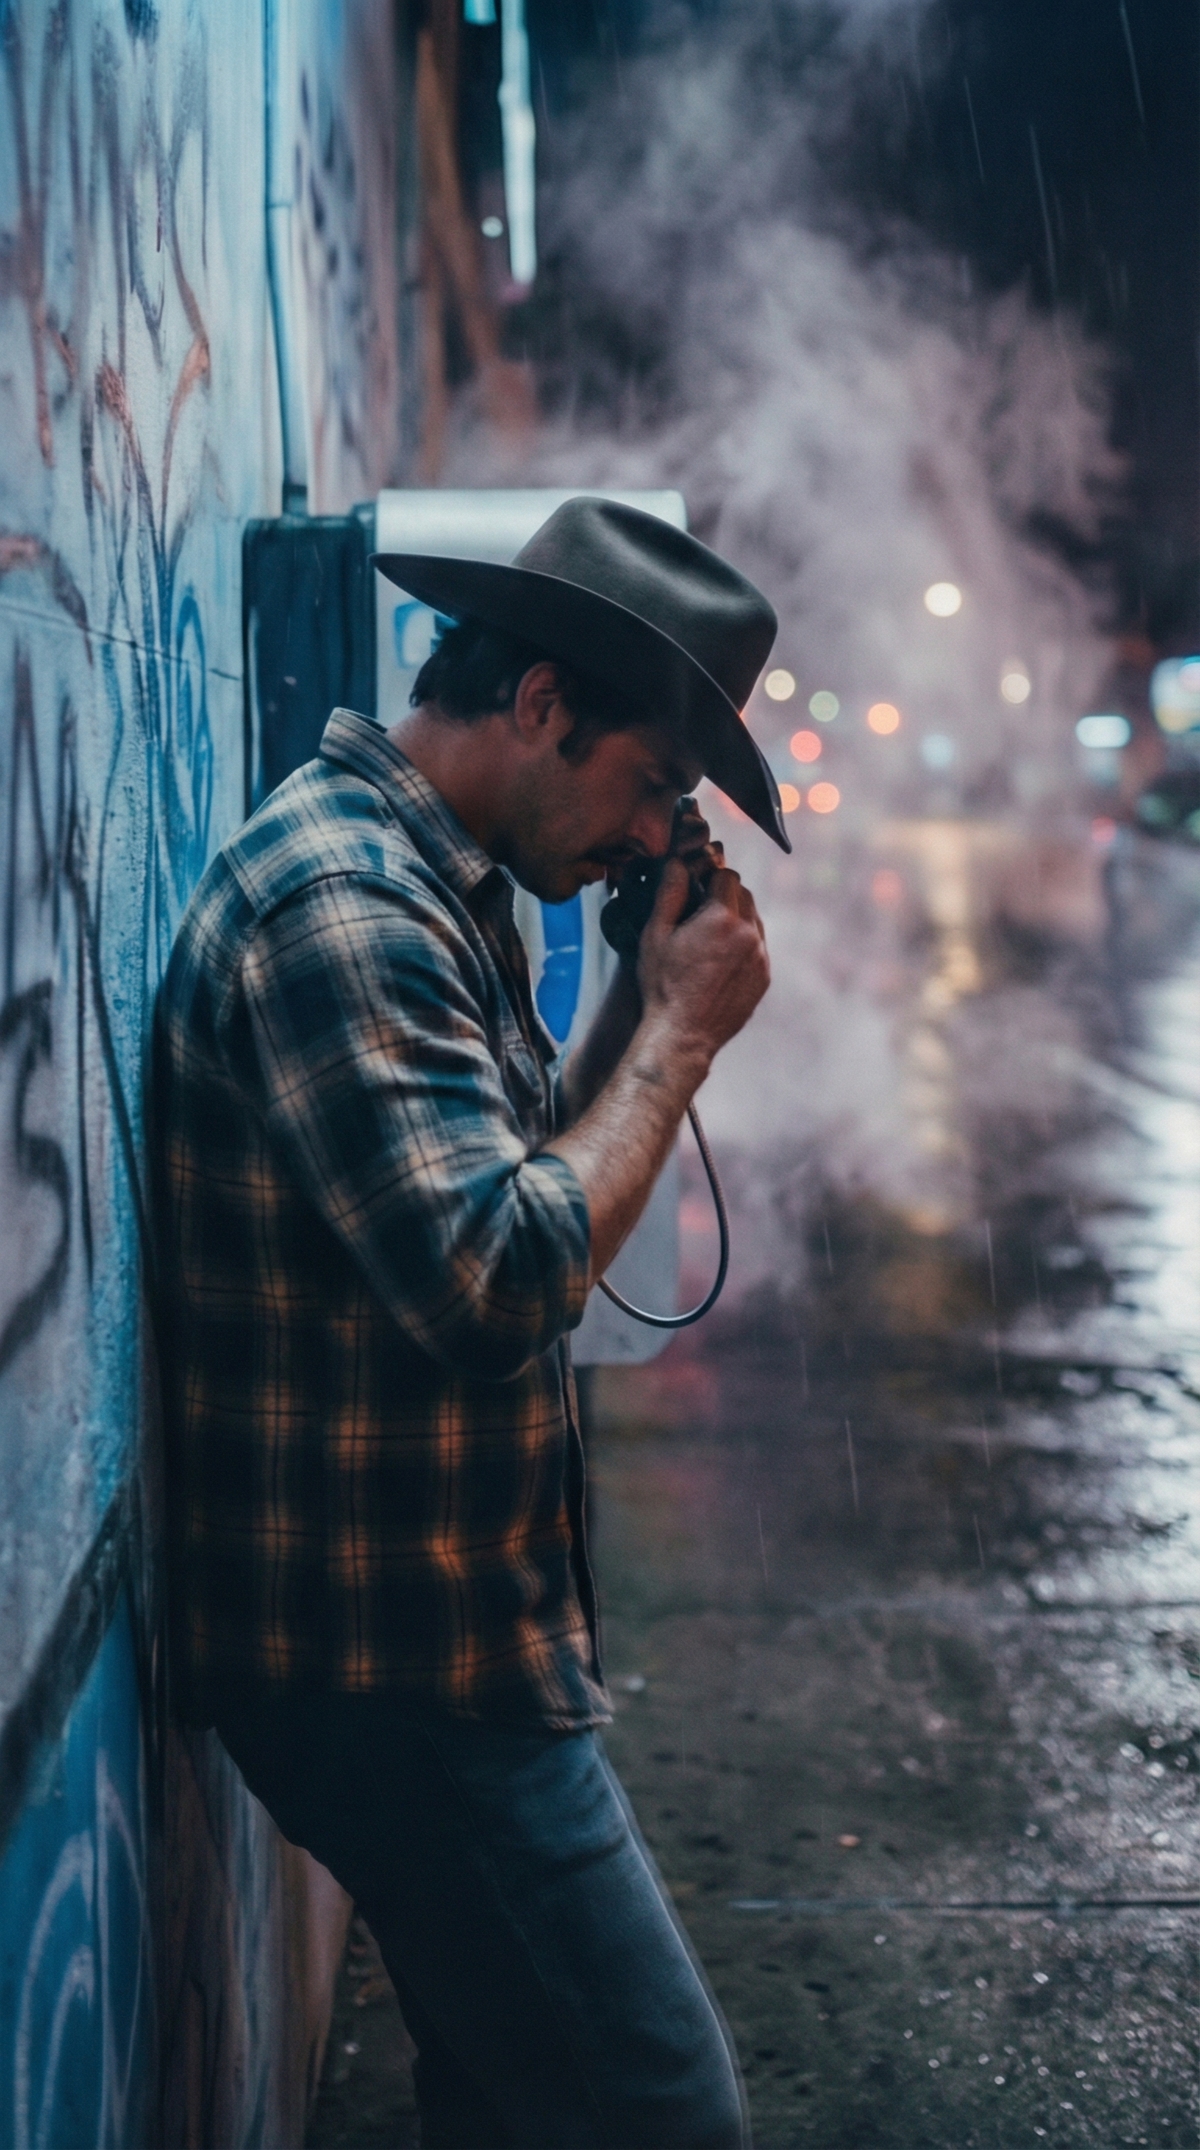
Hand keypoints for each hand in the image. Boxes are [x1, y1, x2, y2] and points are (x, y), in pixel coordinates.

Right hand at [637, 853, 769, 1069]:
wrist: (683, 1035)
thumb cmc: (663, 985)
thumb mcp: (655, 935)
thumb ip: (669, 893)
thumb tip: (678, 862)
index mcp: (722, 918)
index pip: (727, 875)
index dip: (709, 876)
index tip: (695, 887)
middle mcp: (749, 934)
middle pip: (744, 895)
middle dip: (724, 895)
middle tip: (700, 910)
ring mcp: (760, 957)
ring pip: (754, 920)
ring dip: (736, 918)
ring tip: (710, 936)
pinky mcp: (764, 977)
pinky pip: (758, 946)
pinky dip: (743, 944)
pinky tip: (720, 959)